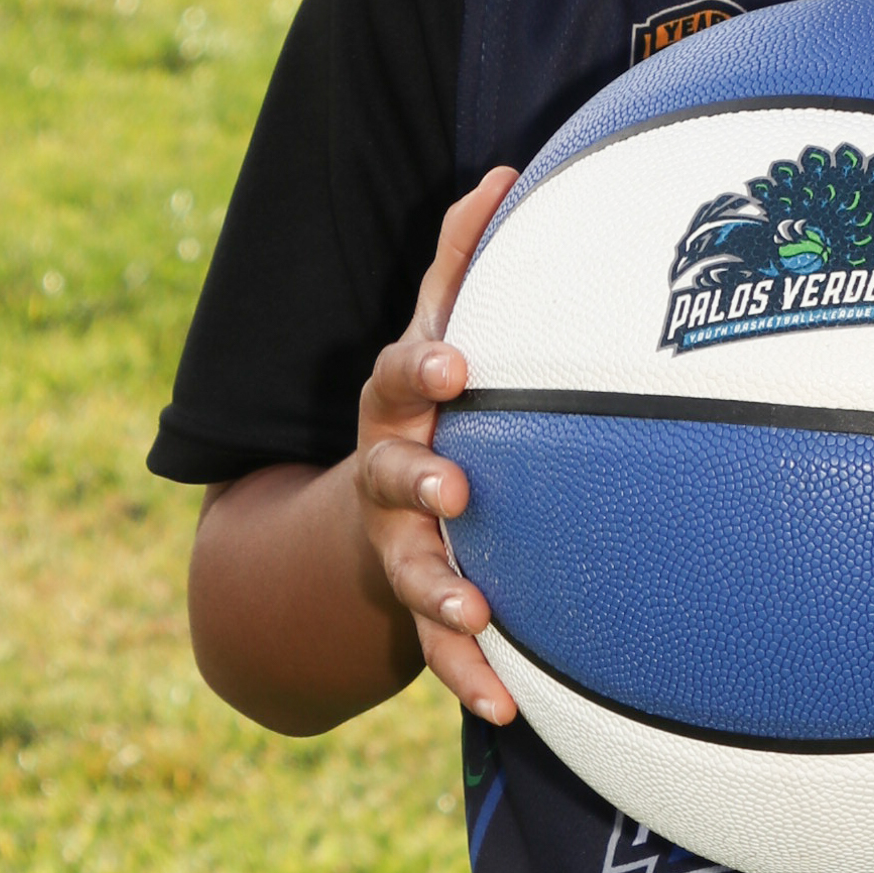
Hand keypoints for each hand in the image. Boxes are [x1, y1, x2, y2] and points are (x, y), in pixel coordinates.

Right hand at [354, 166, 519, 723]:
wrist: (362, 514)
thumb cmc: (430, 400)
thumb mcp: (438, 327)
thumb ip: (466, 256)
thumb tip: (509, 168)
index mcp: (398, 401)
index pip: (403, 373)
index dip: (424, 366)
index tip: (458, 364)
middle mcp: (387, 472)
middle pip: (389, 475)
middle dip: (415, 483)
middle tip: (453, 490)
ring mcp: (396, 545)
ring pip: (411, 571)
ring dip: (440, 596)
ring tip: (477, 618)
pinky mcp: (419, 606)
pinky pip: (441, 653)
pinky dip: (472, 678)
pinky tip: (510, 704)